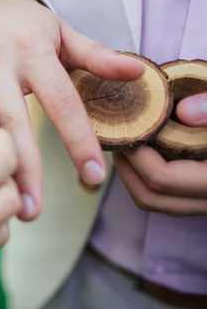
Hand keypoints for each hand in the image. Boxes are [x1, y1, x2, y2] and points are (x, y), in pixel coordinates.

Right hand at [0, 0, 144, 219]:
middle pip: (10, 121)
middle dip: (20, 167)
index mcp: (32, 51)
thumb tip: (137, 72)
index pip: (61, 101)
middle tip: (31, 210)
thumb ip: (97, 55)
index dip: (78, 140)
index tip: (93, 176)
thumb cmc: (28, 22)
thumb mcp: (63, 31)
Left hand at [115, 92, 206, 215]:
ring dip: (135, 175)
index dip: (135, 154)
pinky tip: (148, 148)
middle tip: (115, 137)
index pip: (162, 178)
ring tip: (127, 141)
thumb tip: (184, 112)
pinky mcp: (204, 197)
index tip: (123, 127)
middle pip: (151, 197)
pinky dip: (151, 177)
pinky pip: (170, 197)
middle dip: (126, 168)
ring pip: (157, 202)